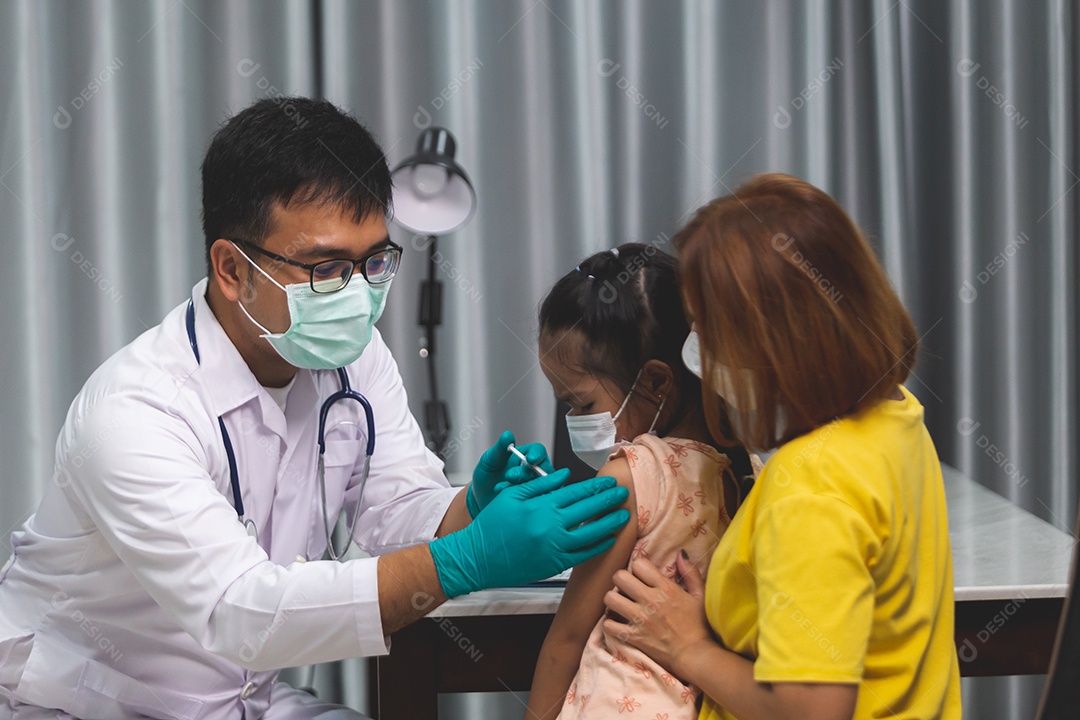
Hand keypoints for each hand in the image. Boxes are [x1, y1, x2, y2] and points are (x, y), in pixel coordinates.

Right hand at [430, 469, 629, 596]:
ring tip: (624, 515)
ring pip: (591, 534)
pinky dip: (597, 546)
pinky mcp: (553, 564)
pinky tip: (608, 539)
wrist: (478, 558)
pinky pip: (582, 555)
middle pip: (588, 510)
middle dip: (609, 500)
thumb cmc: (491, 526)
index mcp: (541, 506)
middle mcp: (551, 526)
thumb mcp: (512, 496)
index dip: (596, 486)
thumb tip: (564, 476)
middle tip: (624, 493)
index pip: (577, 493)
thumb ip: (540, 484)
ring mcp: (554, 547)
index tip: (610, 482)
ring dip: (610, 523)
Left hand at [466, 430, 553, 517]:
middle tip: (510, 476)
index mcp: (525, 456)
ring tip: (504, 488)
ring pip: (542, 485)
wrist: (481, 500)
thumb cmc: (486, 478)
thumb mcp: (489, 461)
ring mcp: (535, 486)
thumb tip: (507, 435)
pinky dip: (525, 498)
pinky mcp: (534, 500)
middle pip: (543, 469)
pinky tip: (510, 498)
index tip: (530, 459)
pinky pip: (538, 499)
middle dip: (526, 473)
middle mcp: (533, 471)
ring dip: (525, 486)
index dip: (537, 455)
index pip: (538, 451)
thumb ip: (499, 449)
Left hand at [602, 552, 713, 677]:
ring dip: (613, 600)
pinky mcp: (633, 636)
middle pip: (619, 577)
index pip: (639, 564)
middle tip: (627, 589)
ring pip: (610, 598)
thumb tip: (680, 553)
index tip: (641, 577)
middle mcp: (649, 599)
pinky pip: (608, 625)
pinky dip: (610, 624)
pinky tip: (617, 623)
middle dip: (621, 580)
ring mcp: (639, 618)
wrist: (695, 655)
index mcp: (665, 587)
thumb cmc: (699, 625)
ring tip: (620, 605)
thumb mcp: (700, 595)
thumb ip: (690, 572)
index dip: (638, 568)